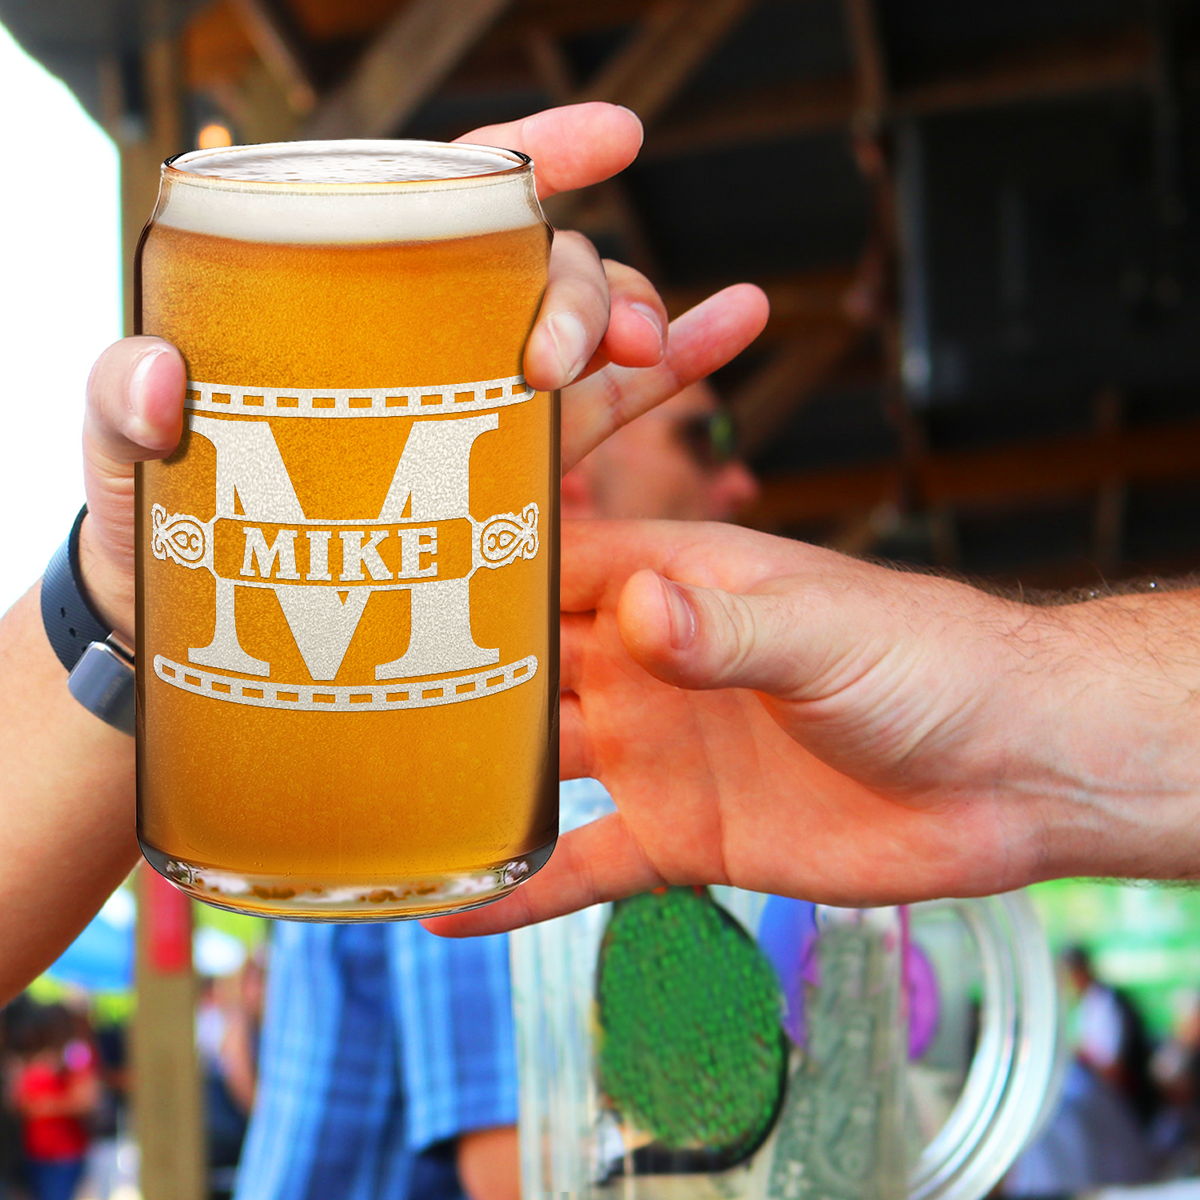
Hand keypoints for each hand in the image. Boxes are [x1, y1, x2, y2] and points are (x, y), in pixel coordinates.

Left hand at [76, 102, 767, 641]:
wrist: (205, 626)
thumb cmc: (160, 523)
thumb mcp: (122, 456)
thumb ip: (121, 404)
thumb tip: (165, 376)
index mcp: (351, 303)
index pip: (446, 203)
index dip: (532, 161)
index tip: (610, 140)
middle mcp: (432, 341)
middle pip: (539, 274)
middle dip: (581, 290)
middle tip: (566, 358)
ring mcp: (479, 407)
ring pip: (588, 339)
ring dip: (641, 327)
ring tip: (657, 353)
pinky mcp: (511, 476)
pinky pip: (610, 414)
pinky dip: (678, 371)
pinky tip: (734, 328)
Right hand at [429, 521, 1199, 935]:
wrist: (1004, 770)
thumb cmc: (925, 662)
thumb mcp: (829, 633)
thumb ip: (732, 627)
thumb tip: (638, 609)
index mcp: (675, 587)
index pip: (550, 565)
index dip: (470, 567)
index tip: (375, 575)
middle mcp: (649, 664)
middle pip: (524, 666)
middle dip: (442, 677)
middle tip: (335, 697)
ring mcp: (659, 751)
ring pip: (539, 766)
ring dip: (466, 784)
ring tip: (368, 802)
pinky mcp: (684, 835)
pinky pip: (586, 864)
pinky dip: (524, 888)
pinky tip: (452, 913)